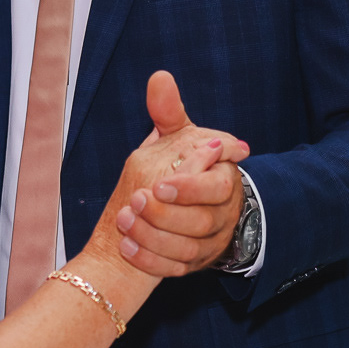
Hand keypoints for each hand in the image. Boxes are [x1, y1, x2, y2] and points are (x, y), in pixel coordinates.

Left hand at [109, 72, 251, 275]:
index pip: (216, 187)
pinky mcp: (194, 264)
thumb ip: (169, 111)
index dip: (189, 188)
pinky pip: (175, 269)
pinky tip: (127, 246)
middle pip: (202, 222)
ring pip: (188, 249)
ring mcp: (210, 242)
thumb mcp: (177, 136)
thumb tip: (159, 78)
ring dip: (153, 237)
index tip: (158, 185)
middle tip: (134, 202)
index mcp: (224, 180)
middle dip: (165, 215)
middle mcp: (223, 214)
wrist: (180, 203)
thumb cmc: (181, 163)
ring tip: (124, 221)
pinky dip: (150, 259)